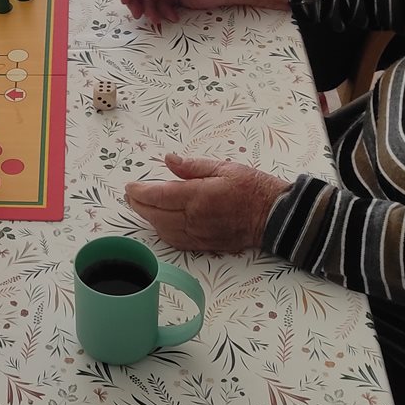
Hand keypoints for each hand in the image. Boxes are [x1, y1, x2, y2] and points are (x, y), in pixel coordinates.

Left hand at [125, 155, 288, 253]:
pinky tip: (160, 222)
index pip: (157, 196)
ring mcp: (198, 234)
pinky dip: (162, 231)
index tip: (130, 186)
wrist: (275, 216)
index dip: (139, 192)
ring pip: (162, 230)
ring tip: (141, 206)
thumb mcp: (223, 167)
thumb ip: (192, 166)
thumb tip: (169, 159)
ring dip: (148, 218)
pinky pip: (175, 241)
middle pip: (154, 214)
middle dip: (138, 205)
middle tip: (130, 195)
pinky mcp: (204, 244)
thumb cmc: (252, 188)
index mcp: (197, 196)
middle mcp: (194, 218)